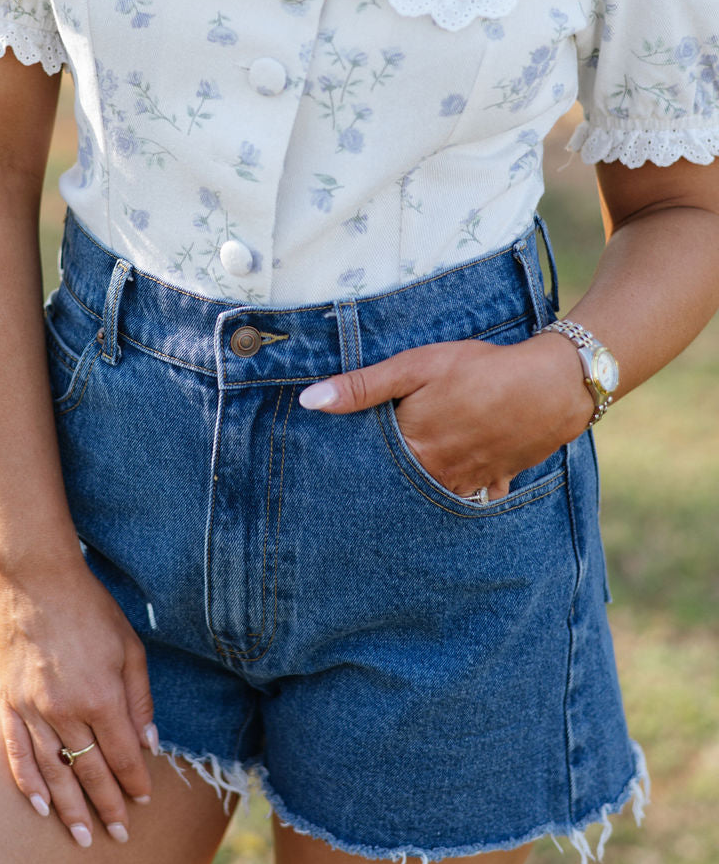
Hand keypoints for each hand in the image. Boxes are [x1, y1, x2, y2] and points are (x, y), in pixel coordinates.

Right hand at [0, 554, 156, 847]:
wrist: (36, 580)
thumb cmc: (91, 608)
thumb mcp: (129, 647)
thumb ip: (140, 700)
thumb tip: (149, 745)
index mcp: (101, 696)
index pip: (122, 756)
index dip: (135, 782)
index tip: (143, 801)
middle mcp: (65, 711)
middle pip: (90, 771)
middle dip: (107, 807)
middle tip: (118, 836)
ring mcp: (32, 709)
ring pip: (54, 772)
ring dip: (69, 809)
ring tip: (82, 837)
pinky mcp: (9, 703)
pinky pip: (18, 754)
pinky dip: (29, 784)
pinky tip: (41, 807)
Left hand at [298, 331, 593, 500]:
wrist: (552, 385)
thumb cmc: (480, 370)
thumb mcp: (416, 366)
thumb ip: (363, 387)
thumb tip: (310, 400)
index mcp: (413, 450)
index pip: (370, 470)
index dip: (353, 468)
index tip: (333, 470)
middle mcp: (439, 476)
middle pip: (401, 488)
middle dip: (384, 488)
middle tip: (362, 488)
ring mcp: (471, 482)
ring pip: (435, 497)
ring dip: (420, 494)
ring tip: (403, 488)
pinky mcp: (498, 479)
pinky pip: (475, 497)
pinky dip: (463, 494)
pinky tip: (453, 487)